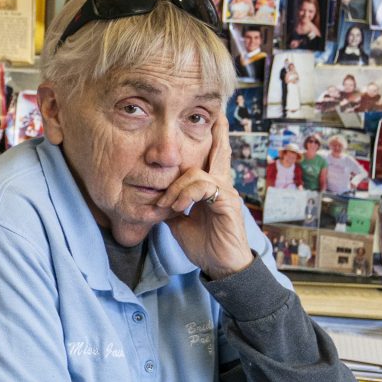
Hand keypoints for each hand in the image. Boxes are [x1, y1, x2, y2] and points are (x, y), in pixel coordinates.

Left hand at [157, 117, 254, 279]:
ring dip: (175, 187)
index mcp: (210, 186)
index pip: (211, 157)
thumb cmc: (203, 242)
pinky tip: (176, 207)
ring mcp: (226, 193)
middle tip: (218, 115)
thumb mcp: (179, 219)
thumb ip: (170, 202)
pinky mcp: (227, 203)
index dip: (213, 139)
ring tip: (165, 204)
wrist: (221, 265)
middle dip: (218, 133)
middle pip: (219, 152)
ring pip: (196, 172)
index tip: (211, 120)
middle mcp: (221, 185)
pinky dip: (184, 194)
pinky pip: (202, 187)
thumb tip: (153, 194)